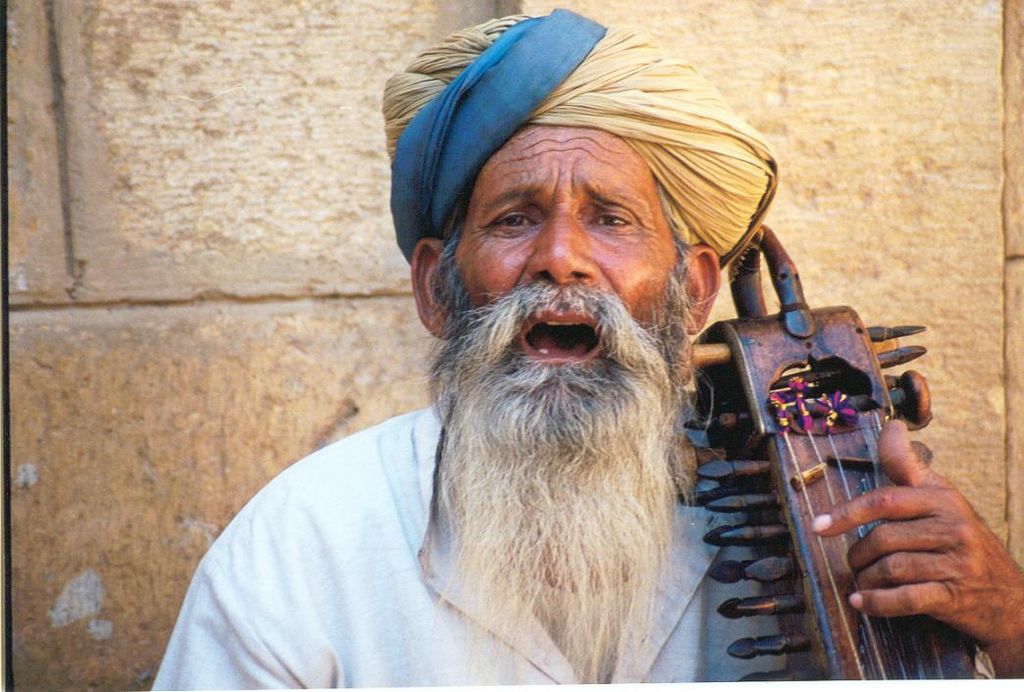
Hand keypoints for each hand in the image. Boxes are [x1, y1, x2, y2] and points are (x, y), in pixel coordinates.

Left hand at [811, 420, 1023, 676]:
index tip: (818, 525)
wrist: (1011, 598)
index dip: (847, 511)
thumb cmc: (964, 542)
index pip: (886, 500)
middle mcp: (953, 527)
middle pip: (884, 537)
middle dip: (857, 553)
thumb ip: (910, 468)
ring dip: (865, 579)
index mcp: (944, 499)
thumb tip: (891, 427)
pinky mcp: (955, 597)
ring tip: (860, 582)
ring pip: (891, 568)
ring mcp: (957, 563)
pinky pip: (906, 598)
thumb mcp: (943, 499)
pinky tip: (861, 602)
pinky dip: (877, 602)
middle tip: (852, 562)